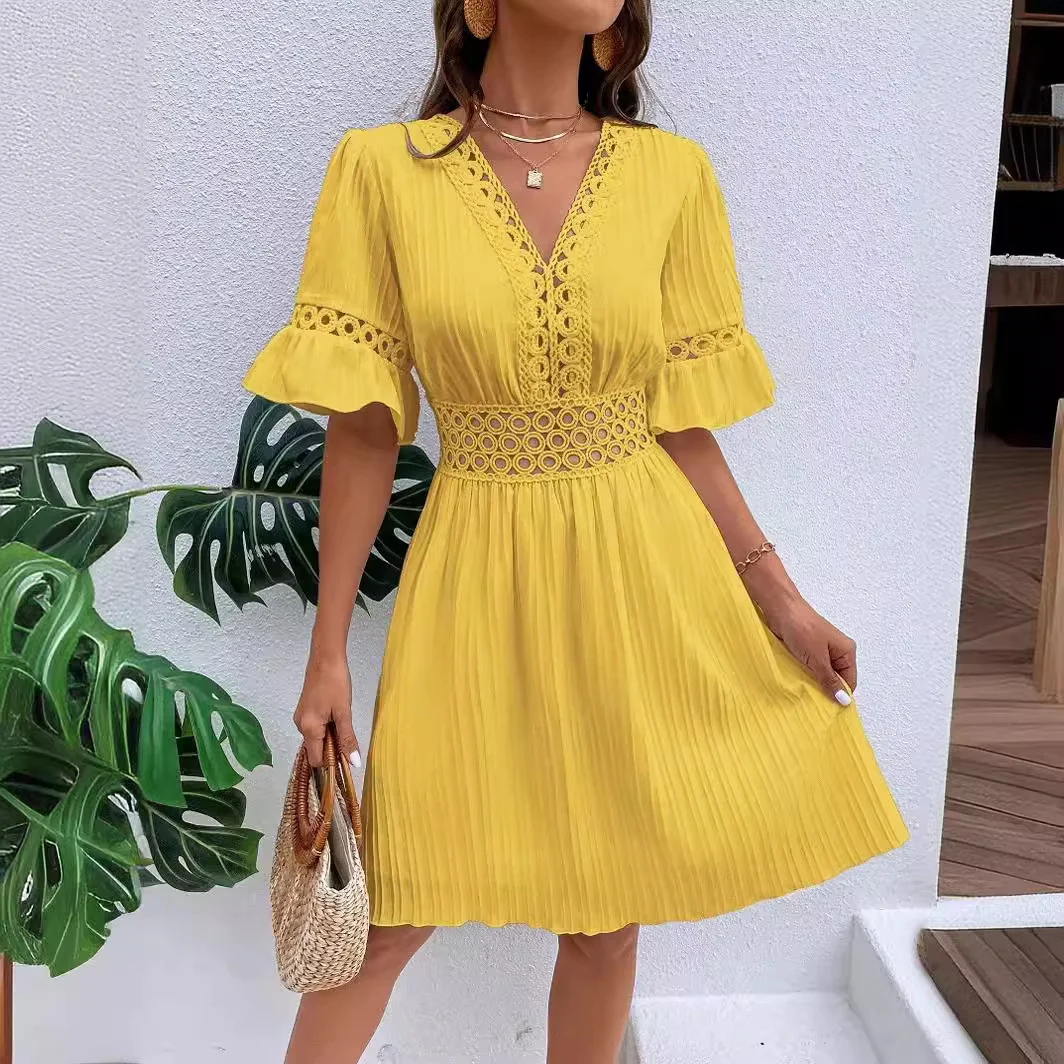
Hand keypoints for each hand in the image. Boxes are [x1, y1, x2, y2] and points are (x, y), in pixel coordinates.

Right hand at [293, 653, 358, 767]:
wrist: (325, 658)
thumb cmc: (336, 683)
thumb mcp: (344, 712)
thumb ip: (347, 739)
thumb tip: (353, 763)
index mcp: (309, 729)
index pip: (316, 760)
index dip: (331, 763)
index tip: (346, 758)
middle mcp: (300, 726)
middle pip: (316, 749)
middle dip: (332, 748)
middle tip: (349, 736)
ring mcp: (300, 717)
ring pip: (316, 738)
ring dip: (330, 737)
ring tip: (343, 722)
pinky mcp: (304, 710)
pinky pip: (315, 728)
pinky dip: (326, 728)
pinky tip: (336, 716)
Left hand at [760, 595, 856, 704]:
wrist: (780, 609)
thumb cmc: (801, 629)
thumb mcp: (817, 658)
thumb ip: (829, 680)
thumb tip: (844, 701)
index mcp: (847, 652)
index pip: (849, 681)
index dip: (840, 695)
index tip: (828, 710)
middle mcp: (837, 652)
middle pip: (836, 679)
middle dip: (826, 691)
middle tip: (814, 705)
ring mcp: (821, 651)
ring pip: (821, 675)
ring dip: (813, 683)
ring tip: (804, 696)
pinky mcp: (807, 650)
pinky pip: (810, 669)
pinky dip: (805, 676)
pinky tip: (797, 684)